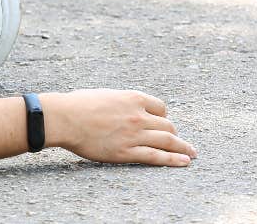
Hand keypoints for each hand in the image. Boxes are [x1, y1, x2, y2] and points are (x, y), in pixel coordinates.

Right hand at [42, 89, 197, 166]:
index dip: (163, 116)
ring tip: (191, 153)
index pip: (161, 108)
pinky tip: (184, 162)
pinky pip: (156, 156)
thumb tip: (124, 107)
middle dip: (173, 134)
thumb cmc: (78, 104)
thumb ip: (121, 102)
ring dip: (182, 148)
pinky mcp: (127, 152)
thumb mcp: (105, 95)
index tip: (162, 123)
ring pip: (167, 141)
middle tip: (176, 141)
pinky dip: (173, 160)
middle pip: (167, 126)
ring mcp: (134, 135)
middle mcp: (138, 116)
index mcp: (133, 98)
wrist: (64, 118)